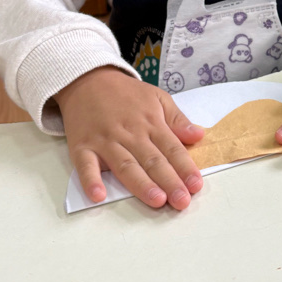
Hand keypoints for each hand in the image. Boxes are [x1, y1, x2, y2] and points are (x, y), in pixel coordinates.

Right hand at [55, 66, 204, 210]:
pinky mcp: (82, 146)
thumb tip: (199, 136)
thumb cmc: (125, 93)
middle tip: (182, 201)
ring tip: (157, 201)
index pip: (172, 148)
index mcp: (150, 122)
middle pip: (152, 160)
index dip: (185, 167)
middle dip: (169, 181)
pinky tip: (98, 196)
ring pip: (125, 166)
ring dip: (141, 184)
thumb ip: (177, 119)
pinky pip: (85, 166)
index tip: (196, 185)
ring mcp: (105, 141)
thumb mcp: (157, 97)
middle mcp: (130, 133)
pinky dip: (91, 180)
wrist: (87, 79)